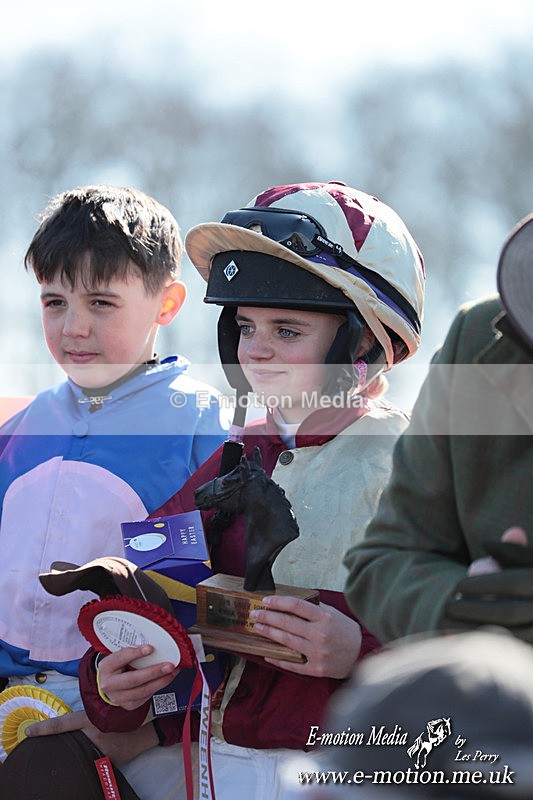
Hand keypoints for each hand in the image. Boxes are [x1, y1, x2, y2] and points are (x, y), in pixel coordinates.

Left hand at [25, 709, 157, 765]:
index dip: (44, 728)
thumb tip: (75, 727)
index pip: (62, 724)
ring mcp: (99, 748)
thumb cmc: (124, 716)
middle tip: (58, 744)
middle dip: (61, 744)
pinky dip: (90, 760)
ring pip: (79, 752)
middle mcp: (92, 734)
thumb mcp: (106, 713)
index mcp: (89, 720)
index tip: (28, 732)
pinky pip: (92, 761)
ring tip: (83, 749)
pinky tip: (96, 758)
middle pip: (68, 740)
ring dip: (78, 752)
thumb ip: (90, 720)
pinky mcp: (107, 761)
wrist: (145, 730)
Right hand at [97, 645, 179, 710]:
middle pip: (134, 679)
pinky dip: (158, 687)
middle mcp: (110, 684)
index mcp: (106, 667)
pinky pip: (146, 697)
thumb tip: (153, 645)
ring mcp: (118, 697)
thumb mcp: (119, 656)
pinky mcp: (129, 705)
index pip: (121, 658)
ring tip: (172, 672)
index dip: (136, 653)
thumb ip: (132, 650)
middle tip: (169, 665)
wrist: (109, 684)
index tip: (151, 648)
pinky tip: (166, 679)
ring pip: (142, 691)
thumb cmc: (117, 666)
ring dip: (161, 681)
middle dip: (154, 672)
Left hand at [250, 595, 361, 677]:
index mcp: (325, 618)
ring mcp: (318, 653)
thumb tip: (291, 604)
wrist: (361, 655)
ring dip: (269, 633)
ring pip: (287, 641)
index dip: (279, 602)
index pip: (297, 606)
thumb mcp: (334, 614)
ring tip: (258, 627)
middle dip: (268, 617)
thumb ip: (315, 609)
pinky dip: (278, 659)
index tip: (265, 600)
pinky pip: (293, 664)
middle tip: (254, 614)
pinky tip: (267, 653)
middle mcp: (320, 634)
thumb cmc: (346, 632)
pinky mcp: (316, 669)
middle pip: (288, 623)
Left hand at [442, 527, 532, 641]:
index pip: (513, 583)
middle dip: (474, 609)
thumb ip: (514, 552)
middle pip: (508, 612)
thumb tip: (486, 544)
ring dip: (475, 631)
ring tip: (447, 625)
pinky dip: (486, 648)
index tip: (459, 585)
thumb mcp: (532, 563)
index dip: (483, 584)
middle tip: (448, 606)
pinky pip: (511, 652)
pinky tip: (462, 643)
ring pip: (509, 636)